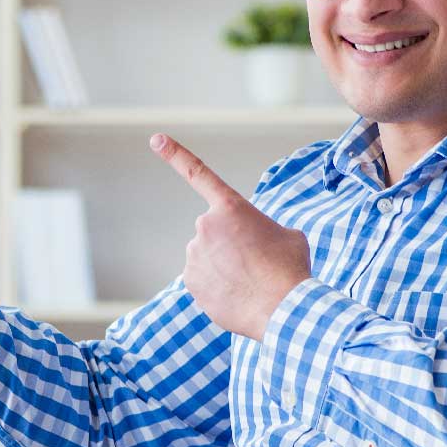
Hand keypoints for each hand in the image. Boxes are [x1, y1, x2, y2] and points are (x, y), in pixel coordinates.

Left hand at [152, 133, 311, 340]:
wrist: (283, 308)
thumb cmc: (290, 268)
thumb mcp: (287, 235)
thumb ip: (262, 229)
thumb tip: (254, 244)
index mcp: (230, 207)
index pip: (198, 174)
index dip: (175, 154)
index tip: (155, 139)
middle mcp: (205, 225)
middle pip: (214, 231)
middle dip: (230, 243)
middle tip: (255, 261)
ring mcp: (194, 254)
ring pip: (207, 256)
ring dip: (224, 265)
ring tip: (249, 281)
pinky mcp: (190, 281)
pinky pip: (202, 279)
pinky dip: (217, 286)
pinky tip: (237, 294)